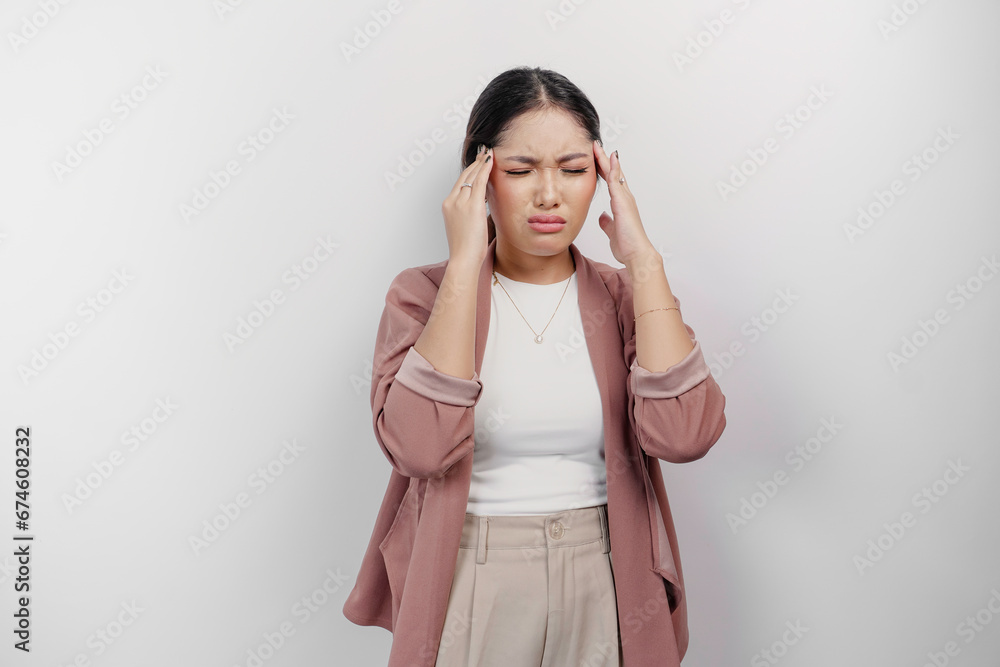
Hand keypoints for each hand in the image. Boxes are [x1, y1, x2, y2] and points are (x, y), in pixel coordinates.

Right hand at [441, 144, 493, 265]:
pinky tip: (491, 160)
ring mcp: (460, 202)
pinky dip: (485, 169)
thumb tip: (480, 208)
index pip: (460, 183)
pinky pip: (478, 181)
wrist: (463, 259)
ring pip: (471, 176)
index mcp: (448, 206)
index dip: (470, 171)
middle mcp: (451, 201)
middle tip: (484, 152)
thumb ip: (470, 214)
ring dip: (481, 163)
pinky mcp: (471, 205)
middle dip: (475, 163)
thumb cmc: (466, 250)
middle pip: (464, 176)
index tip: (477, 163)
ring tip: (489, 153)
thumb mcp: (465, 227)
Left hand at [592, 141, 655, 265]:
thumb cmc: (627, 246)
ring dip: (606, 159)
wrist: (637, 254)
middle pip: (613, 173)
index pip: (611, 182)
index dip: (604, 170)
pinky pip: (617, 182)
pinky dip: (613, 169)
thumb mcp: (612, 231)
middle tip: (596, 146)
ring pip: (615, 174)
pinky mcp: (623, 202)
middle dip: (604, 159)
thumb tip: (602, 217)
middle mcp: (625, 198)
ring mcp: (625, 199)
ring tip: (598, 146)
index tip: (596, 158)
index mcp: (621, 204)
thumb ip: (607, 223)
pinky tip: (610, 158)